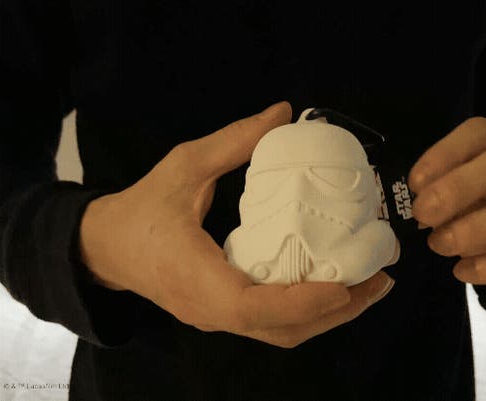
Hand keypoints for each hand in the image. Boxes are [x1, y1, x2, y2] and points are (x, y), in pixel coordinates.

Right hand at [79, 101, 395, 347]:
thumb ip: (233, 141)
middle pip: (282, 330)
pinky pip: (274, 325)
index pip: (251, 307)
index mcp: (196, 278)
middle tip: (379, 278)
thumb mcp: (183, 166)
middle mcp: (211, 310)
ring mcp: (218, 319)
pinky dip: (310, 312)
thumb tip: (283, 113)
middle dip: (336, 311)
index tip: (344, 286)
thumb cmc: (142, 209)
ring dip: (329, 316)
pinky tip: (336, 287)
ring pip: (282, 334)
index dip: (301, 302)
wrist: (105, 248)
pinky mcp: (225, 317)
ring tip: (369, 285)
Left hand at [407, 117, 485, 290]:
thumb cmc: (485, 209)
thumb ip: (443, 195)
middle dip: (460, 187)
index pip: (483, 132)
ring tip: (441, 245)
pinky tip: (465, 270)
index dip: (446, 154)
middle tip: (424, 214)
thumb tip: (424, 208)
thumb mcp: (460, 196)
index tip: (415, 184)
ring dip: (476, 228)